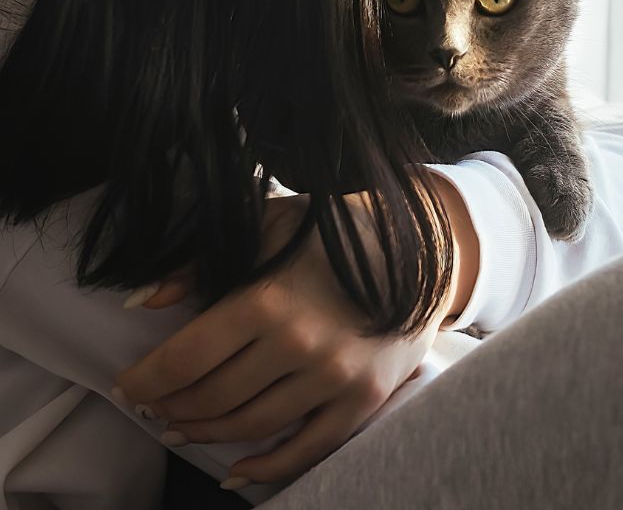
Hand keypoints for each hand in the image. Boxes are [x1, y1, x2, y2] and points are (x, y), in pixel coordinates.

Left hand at [114, 174, 477, 489]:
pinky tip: (236, 469)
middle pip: (212, 398)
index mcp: (268, 298)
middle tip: (154, 406)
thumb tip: (144, 302)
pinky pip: (305, 450)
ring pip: (250, 427)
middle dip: (171, 407)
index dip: (146, 380)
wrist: (421, 243)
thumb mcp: (268, 225)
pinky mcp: (363, 398)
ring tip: (184, 426)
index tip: (128, 386)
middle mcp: (299, 344)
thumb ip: (202, 263)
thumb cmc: (335, 228)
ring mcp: (334, 377)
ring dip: (206, 433)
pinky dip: (265, 468)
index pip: (185, 359)